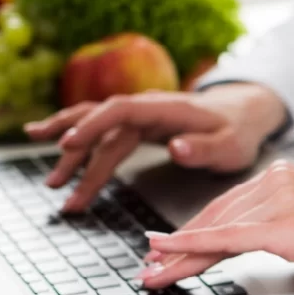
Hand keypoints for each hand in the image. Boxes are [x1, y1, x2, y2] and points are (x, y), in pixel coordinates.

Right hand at [23, 83, 288, 211]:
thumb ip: (204, 148)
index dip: (92, 126)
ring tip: (49, 180)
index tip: (67, 145)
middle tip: (56, 186)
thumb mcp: (231, 145)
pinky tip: (50, 141)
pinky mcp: (138, 125)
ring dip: (71, 152)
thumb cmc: (237, 131)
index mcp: (166, 108)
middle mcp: (147, 107)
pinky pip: (103, 131)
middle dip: (76, 156)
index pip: (120, 111)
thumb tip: (175, 149)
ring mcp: (140, 115)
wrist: (244, 112)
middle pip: (102, 125)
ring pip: (97, 129)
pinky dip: (77, 135)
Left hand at [138, 160, 293, 294]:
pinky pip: (231, 238)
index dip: (190, 231)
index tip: (164, 249)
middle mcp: (282, 179)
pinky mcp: (290, 225)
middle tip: (149, 266)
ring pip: (217, 229)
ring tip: (155, 274)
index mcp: (285, 176)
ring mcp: (286, 200)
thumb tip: (234, 242)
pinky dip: (196, 247)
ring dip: (180, 254)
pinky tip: (172, 254)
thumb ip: (274, 224)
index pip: (225, 206)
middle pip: (215, 217)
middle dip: (178, 246)